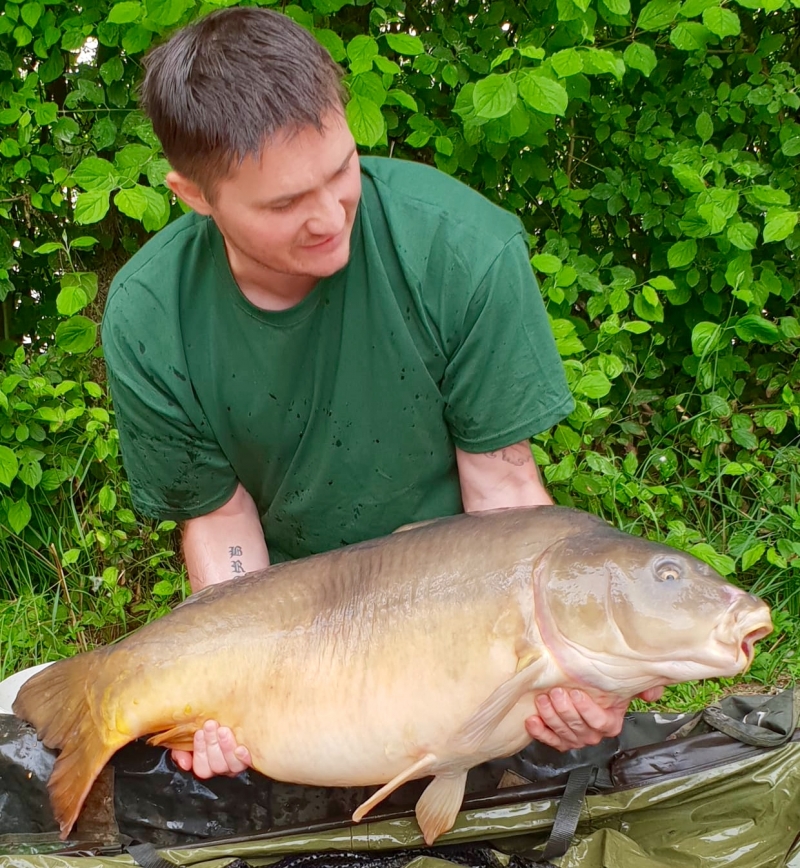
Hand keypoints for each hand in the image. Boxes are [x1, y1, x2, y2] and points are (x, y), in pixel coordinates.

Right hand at [171, 719, 251, 778]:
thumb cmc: (209, 724)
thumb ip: (180, 750)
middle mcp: (225, 766)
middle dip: (212, 744)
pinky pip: (249, 762)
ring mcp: (239, 762)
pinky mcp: (253, 756)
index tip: (198, 732)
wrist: (233, 711)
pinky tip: (241, 747)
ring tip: (224, 730)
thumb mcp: (189, 736)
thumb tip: (185, 764)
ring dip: (226, 747)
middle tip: (210, 725)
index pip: (202, 768)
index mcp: (209, 763)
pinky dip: (244, 756)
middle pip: (217, 766)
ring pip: (232, 765)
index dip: (199, 751)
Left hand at [525, 686, 664, 751]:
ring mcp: (575, 739)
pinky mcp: (559, 739)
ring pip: (563, 733)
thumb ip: (643, 687)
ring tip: (542, 699)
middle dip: (565, 711)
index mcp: (610, 722)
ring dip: (551, 717)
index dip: (587, 710)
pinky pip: (549, 741)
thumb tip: (651, 694)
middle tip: (555, 693)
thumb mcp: (625, 683)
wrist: (583, 688)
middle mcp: (593, 734)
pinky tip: (532, 721)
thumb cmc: (604, 686)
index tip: (576, 692)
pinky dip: (540, 732)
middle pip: (579, 728)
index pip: (600, 722)